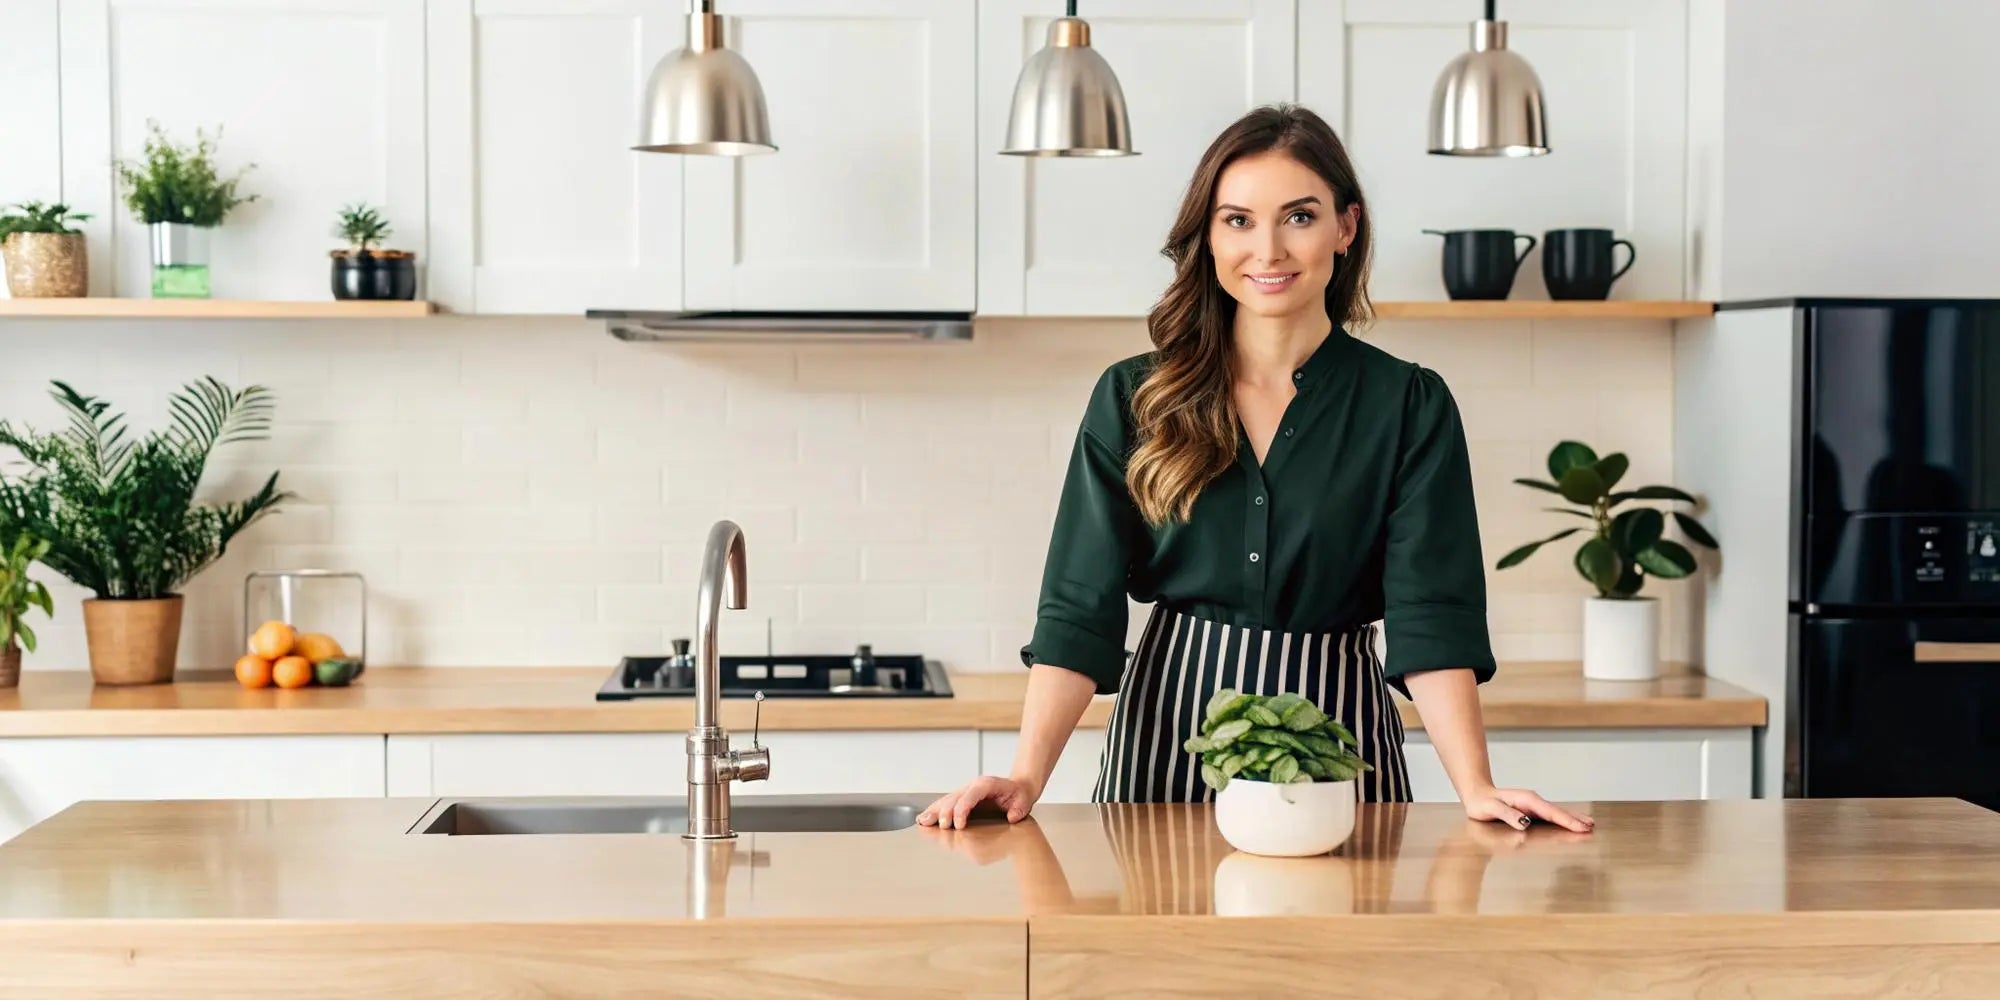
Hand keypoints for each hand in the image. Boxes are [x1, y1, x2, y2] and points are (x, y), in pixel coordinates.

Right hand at [918, 775, 1041, 829]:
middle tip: (942, 827)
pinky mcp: (961, 798)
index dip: (962, 810)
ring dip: (934, 811)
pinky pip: (945, 803)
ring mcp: (965, 791)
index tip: (958, 825)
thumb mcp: (1024, 801)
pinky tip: (924, 818)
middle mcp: (972, 786)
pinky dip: (934, 810)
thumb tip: (1012, 817)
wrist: (1017, 787)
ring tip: (923, 822)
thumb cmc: (1019, 796)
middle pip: (954, 798)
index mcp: (985, 784)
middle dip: (946, 812)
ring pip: (946, 800)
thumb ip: (1019, 809)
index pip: (970, 796)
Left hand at [1461, 786, 1593, 832]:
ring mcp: (1532, 804)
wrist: (1476, 794)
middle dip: (1575, 819)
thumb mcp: (1491, 808)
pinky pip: (1550, 814)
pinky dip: (1562, 818)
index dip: (1567, 821)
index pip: (1551, 812)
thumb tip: (1524, 823)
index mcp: (1526, 800)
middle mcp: (1532, 801)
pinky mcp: (1530, 809)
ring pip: (1556, 812)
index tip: (1581, 828)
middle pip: (1558, 811)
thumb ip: (1507, 815)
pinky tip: (1570, 822)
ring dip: (1572, 818)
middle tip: (1592, 827)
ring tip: (1589, 823)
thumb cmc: (1482, 803)